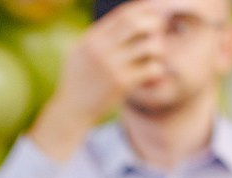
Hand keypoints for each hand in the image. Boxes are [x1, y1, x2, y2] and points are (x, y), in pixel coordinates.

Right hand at [27, 5, 166, 158]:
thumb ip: (96, 37)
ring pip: (149, 46)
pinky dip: (157, 68)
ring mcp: (112, 67)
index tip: (153, 13)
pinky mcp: (122, 84)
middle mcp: (101, 49)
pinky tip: (152, 73)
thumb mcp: (78, 53)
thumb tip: (121, 19)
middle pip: (136, 23)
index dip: (144, 10)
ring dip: (158, 47)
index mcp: (91, 39)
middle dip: (154, 23)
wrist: (71, 113)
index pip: (123, 14)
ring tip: (155, 55)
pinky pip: (151, 68)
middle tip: (159, 30)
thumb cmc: (77, 82)